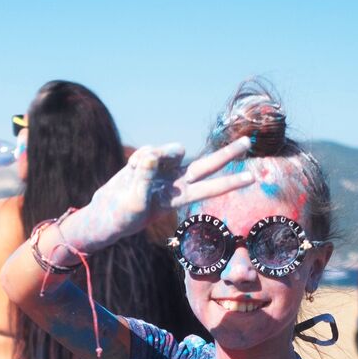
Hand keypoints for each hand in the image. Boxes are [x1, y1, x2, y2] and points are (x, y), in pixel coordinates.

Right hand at [60, 137, 254, 252]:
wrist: (106, 212)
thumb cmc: (122, 215)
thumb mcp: (134, 201)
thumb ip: (145, 177)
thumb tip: (152, 155)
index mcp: (178, 197)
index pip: (209, 188)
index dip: (230, 182)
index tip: (251, 178)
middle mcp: (177, 181)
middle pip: (207, 164)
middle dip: (226, 153)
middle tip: (248, 142)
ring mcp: (165, 169)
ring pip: (171, 150)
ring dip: (158, 154)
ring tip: (138, 168)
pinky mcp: (151, 161)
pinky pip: (149, 150)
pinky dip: (138, 159)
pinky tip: (130, 169)